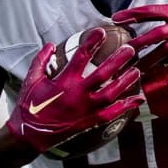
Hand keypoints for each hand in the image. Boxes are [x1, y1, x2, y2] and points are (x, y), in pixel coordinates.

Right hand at [5, 27, 142, 154]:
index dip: (91, 42)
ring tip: (137, 70)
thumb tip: (49, 45)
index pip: (80, 56)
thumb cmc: (29, 106)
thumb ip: (41, 60)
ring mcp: (86, 109)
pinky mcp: (90, 122)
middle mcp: (78, 95)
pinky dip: (126, 106)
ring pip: (111, 93)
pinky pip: (112, 114)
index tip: (101, 31)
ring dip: (125, 81)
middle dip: (118, 60)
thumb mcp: (31, 80)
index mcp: (64, 82)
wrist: (30, 136)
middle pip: (103, 73)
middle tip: (130, 48)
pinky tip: (138, 99)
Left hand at [113, 0, 167, 65]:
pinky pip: (167, 61)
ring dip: (141, 61)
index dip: (129, 15)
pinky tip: (145, 70)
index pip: (146, 13)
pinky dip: (156, 65)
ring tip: (127, 67)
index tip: (115, 18)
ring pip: (156, 55)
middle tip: (117, 50)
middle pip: (148, 38)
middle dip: (131, 45)